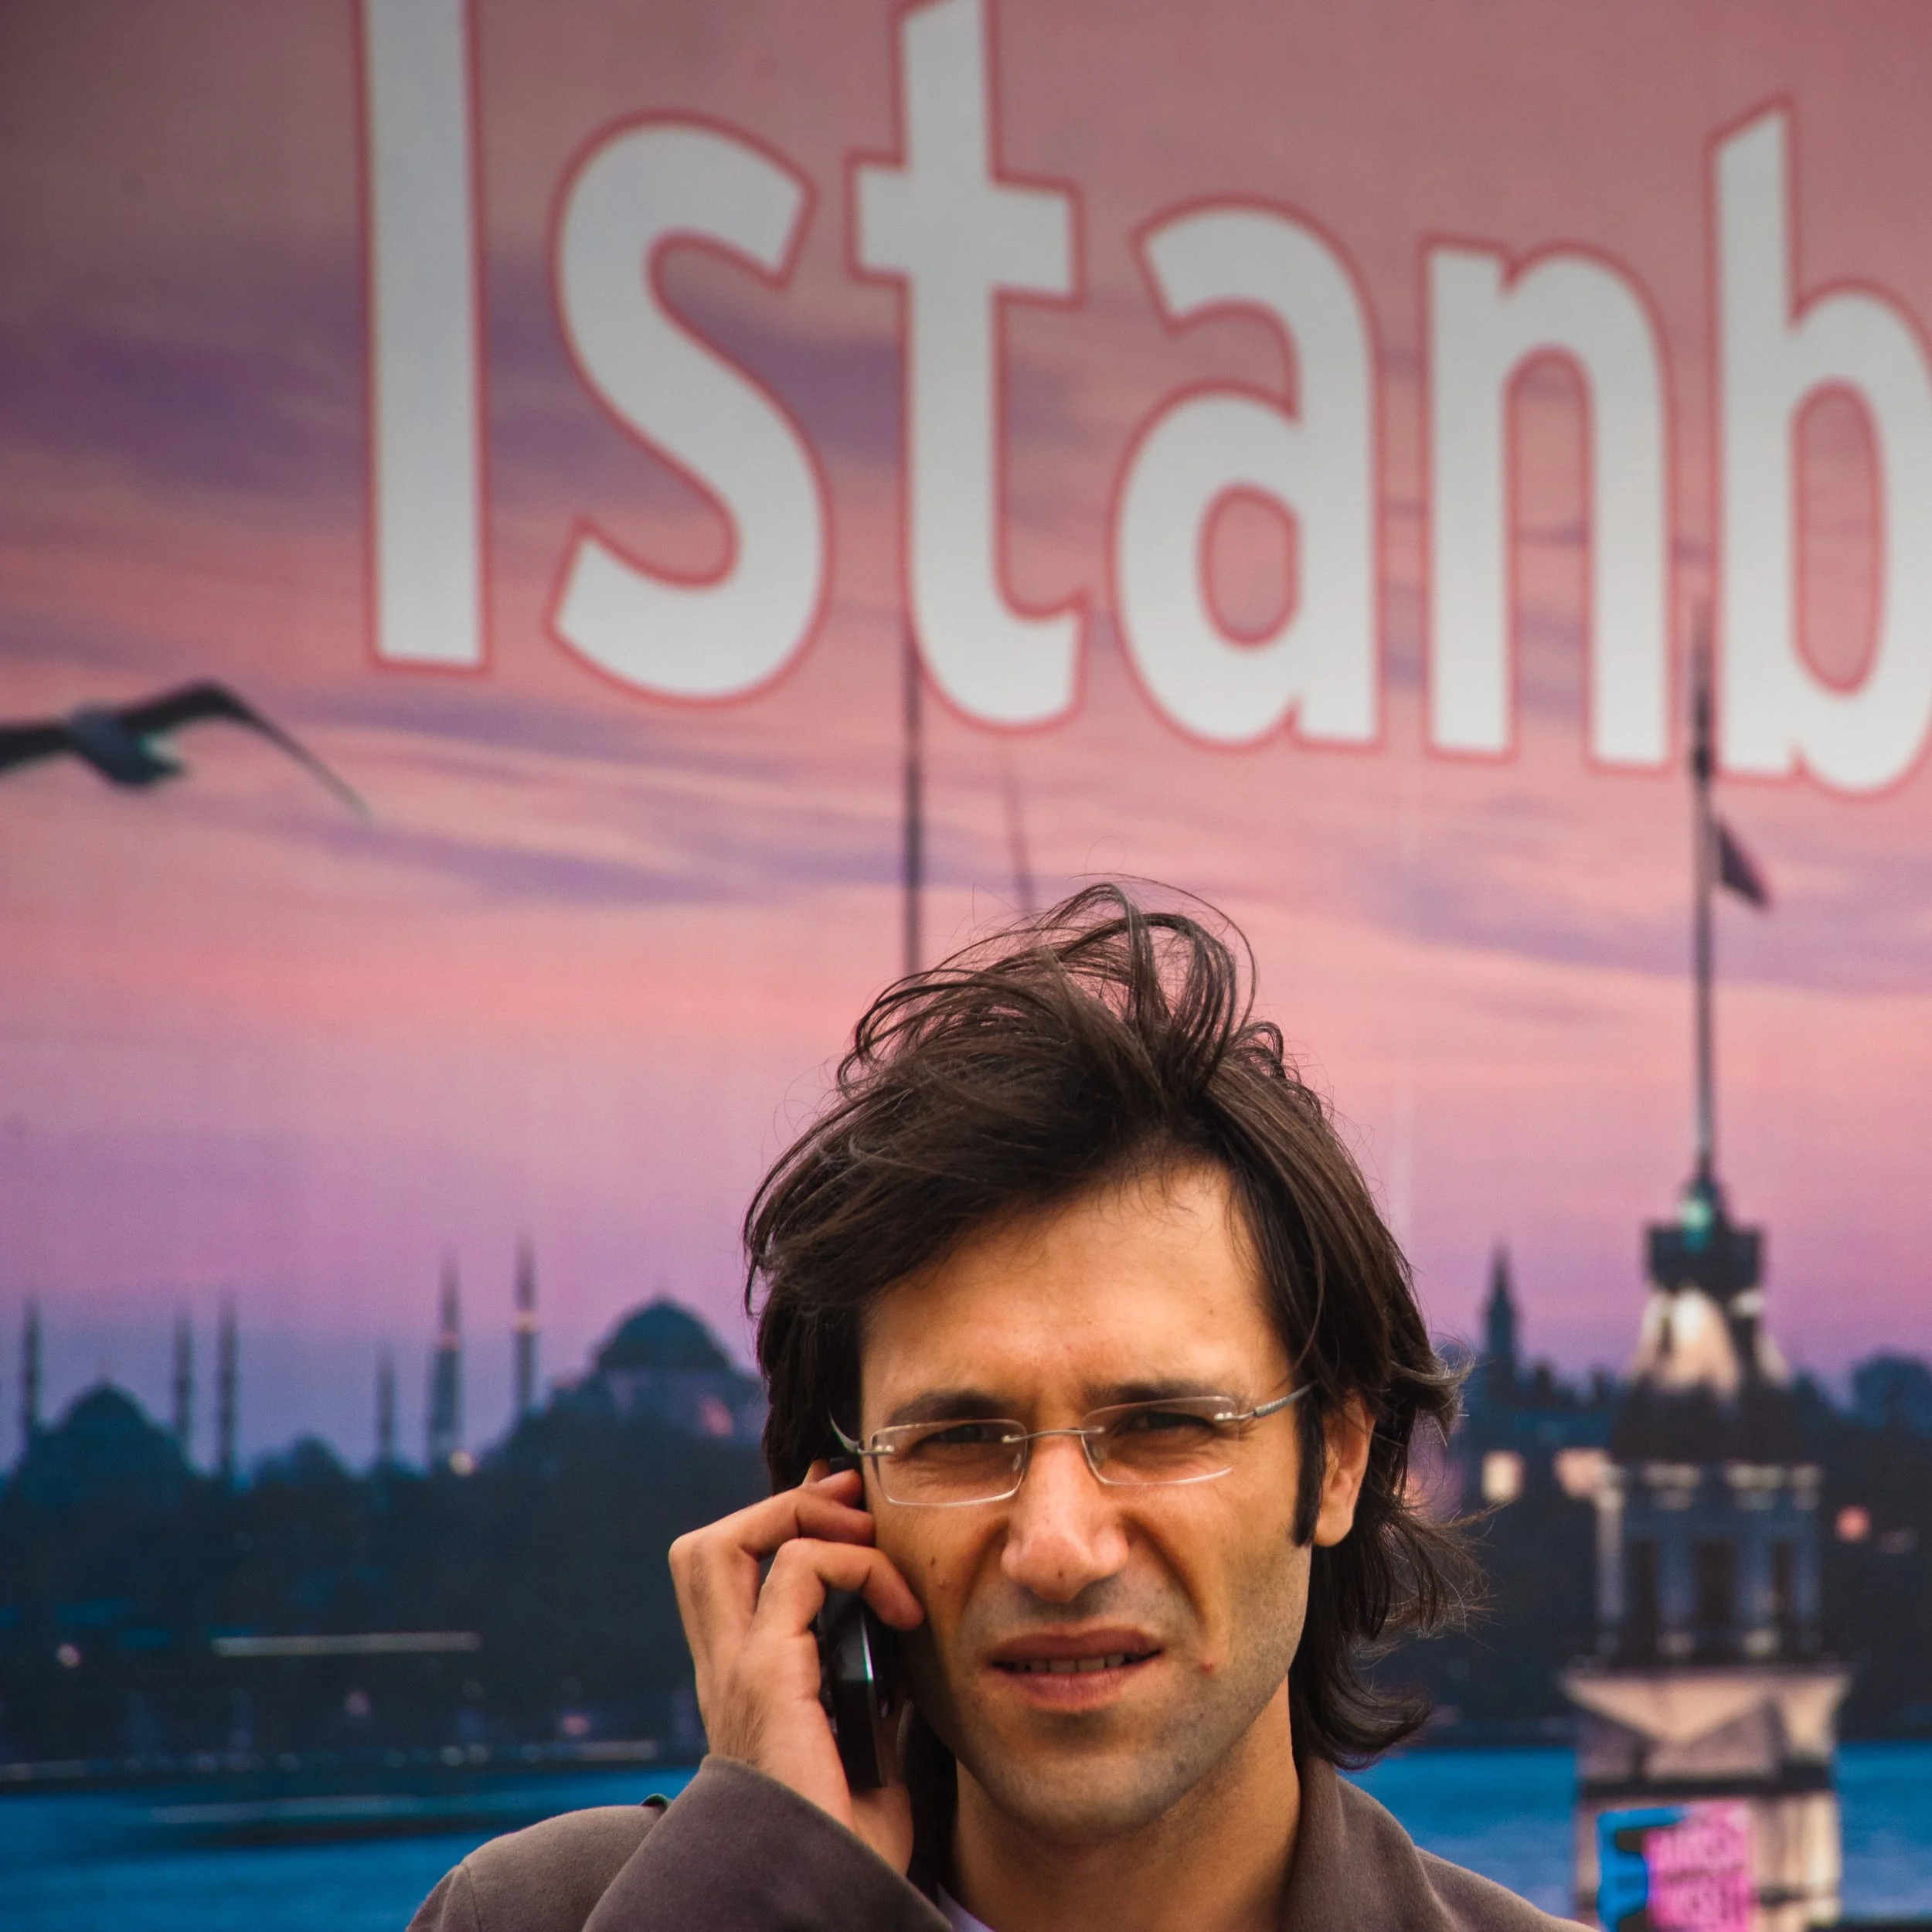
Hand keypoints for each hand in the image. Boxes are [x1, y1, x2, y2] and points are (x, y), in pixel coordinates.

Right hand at [668, 1465, 924, 1870]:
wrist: (832, 1893)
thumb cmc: (850, 1839)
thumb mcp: (865, 1743)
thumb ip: (869, 1690)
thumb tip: (899, 1643)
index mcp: (743, 1684)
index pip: (734, 1574)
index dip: (783, 1522)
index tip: (850, 1510)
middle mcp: (724, 1671)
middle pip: (705, 1548)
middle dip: (780, 1506)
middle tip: (852, 1507)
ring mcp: (734, 1672)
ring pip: (720, 1544)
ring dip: (800, 1518)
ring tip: (865, 1539)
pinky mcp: (765, 1677)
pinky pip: (798, 1572)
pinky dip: (855, 1564)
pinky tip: (902, 1608)